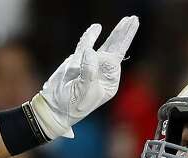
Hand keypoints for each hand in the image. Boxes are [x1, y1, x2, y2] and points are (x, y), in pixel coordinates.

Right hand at [30, 15, 138, 139]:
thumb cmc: (72, 105)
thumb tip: (90, 51)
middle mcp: (102, 73)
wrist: (54, 108)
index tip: (101, 57)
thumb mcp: (83, 92)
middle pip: (116, 49)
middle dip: (124, 34)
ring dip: (114, 33)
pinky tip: (96, 28)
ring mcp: (91, 65)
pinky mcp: (77, 61)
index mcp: (109, 83)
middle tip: (133, 20)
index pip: (114, 62)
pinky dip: (90, 37)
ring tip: (125, 21)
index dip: (109, 55)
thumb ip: (88, 71)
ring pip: (104, 45)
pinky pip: (85, 45)